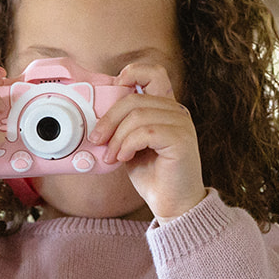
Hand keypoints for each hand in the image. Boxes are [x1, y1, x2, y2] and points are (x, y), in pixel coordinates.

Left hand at [88, 63, 206, 220]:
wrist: (173, 205)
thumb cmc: (154, 177)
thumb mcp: (130, 146)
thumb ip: (122, 128)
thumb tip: (96, 117)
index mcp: (166, 108)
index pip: (154, 73)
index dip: (133, 72)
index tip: (115, 87)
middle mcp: (177, 111)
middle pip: (135, 98)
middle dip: (109, 118)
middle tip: (97, 139)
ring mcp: (182, 124)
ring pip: (138, 115)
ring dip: (117, 137)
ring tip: (112, 156)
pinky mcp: (182, 139)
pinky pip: (146, 131)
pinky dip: (128, 144)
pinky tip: (124, 158)